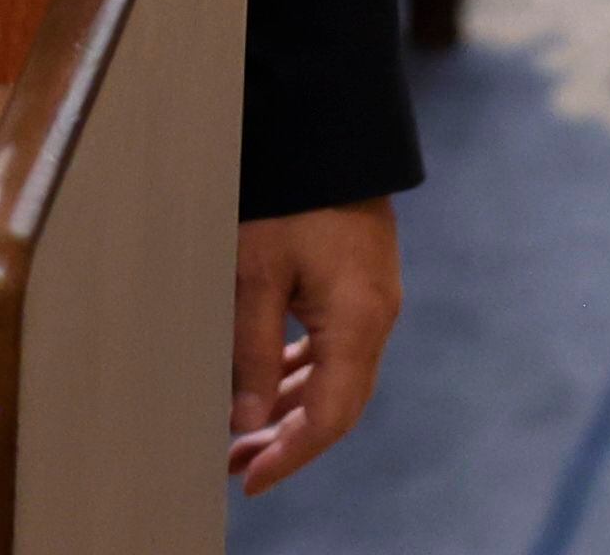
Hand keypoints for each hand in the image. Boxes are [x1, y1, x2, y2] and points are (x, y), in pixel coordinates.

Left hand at [229, 198, 399, 492]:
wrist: (324, 130)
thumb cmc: (286, 194)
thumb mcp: (254, 272)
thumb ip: (250, 352)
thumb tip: (246, 423)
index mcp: (357, 322)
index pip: (327, 416)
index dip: (288, 455)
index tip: (250, 479)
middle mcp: (375, 318)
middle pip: (335, 404)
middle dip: (285, 440)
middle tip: (234, 464)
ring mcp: (371, 301)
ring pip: (334, 377)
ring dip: (289, 407)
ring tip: (239, 433)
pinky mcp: (358, 285)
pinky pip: (333, 347)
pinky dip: (299, 372)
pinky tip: (266, 382)